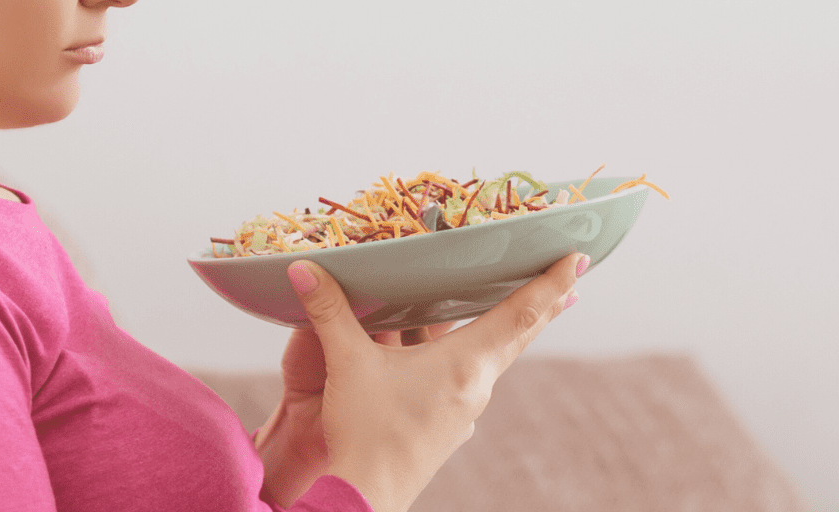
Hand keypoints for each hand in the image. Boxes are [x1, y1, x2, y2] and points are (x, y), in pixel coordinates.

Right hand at [285, 253, 583, 511]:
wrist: (368, 495)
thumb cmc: (367, 431)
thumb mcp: (347, 363)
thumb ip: (328, 312)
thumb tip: (302, 268)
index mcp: (464, 363)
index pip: (521, 313)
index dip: (550, 283)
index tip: (575, 258)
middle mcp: (476, 385)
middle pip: (519, 334)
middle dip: (545, 303)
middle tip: (567, 275)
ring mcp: (467, 409)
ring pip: (496, 357)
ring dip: (510, 329)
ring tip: (519, 308)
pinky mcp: (452, 425)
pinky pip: (472, 380)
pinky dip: (477, 356)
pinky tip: (458, 356)